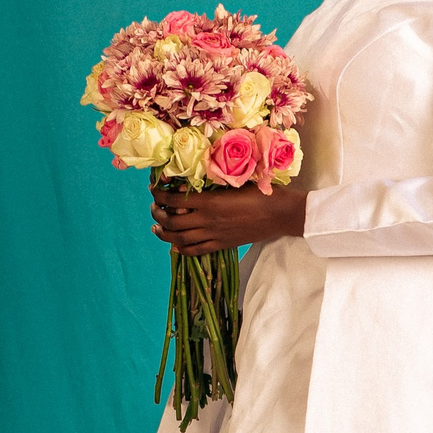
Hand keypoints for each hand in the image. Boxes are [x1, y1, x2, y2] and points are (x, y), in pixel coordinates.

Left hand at [152, 181, 308, 255]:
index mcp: (210, 201)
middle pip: (172, 222)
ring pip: (180, 238)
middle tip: (154, 208)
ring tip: (156, 228)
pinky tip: (174, 245)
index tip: (153, 189)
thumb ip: (211, 185)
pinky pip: (196, 251)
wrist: (280, 214)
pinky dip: (181, 249)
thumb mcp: (234, 182)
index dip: (159, 195)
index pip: (174, 200)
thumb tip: (187, 185)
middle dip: (157, 215)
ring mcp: (214, 235)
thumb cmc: (260, 192)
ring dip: (164, 233)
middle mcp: (208, 220)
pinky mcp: (222, 245)